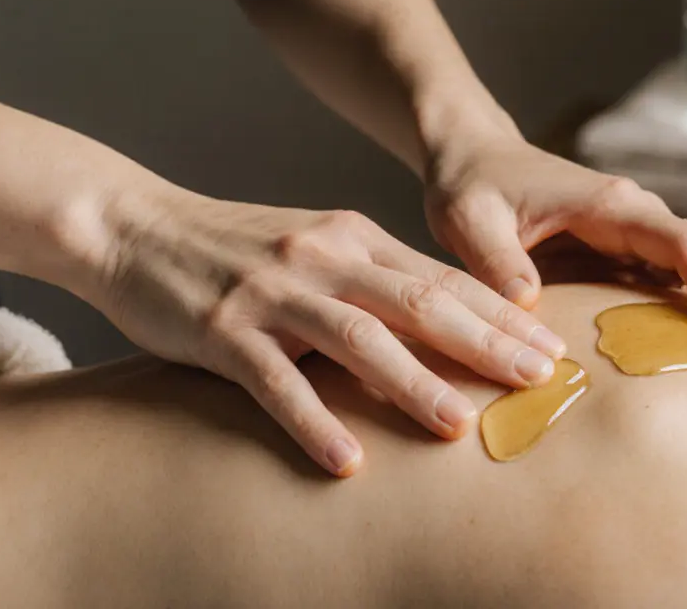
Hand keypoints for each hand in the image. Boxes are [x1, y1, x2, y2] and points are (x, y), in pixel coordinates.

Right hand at [75, 186, 566, 476]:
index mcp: (353, 237)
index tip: (552, 348)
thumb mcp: (314, 247)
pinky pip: (276, 381)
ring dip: (412, 382)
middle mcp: (323, 257)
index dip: (501, 315)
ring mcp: (274, 293)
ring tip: (458, 425)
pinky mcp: (223, 329)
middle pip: (418, 303)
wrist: (134, 226)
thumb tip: (440, 323)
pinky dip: (313, 420)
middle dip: (484, 342)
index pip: (441, 278)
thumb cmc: (234, 248)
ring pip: (357, 338)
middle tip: (538, 380)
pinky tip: (346, 460)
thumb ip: (371, 277)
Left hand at [424, 129, 686, 334]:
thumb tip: (528, 305)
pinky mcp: (626, 242)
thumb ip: (497, 262)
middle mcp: (632, 210)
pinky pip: (684, 264)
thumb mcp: (470, 221)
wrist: (470, 157)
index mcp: (606, 204)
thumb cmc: (469, 186)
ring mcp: (634, 225)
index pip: (679, 239)